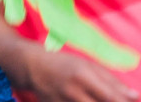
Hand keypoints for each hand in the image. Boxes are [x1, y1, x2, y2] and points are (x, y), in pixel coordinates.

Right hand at [22, 51, 138, 101]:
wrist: (32, 67)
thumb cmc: (65, 64)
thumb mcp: (89, 66)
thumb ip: (113, 83)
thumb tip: (136, 97)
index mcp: (83, 77)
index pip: (111, 98)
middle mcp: (72, 92)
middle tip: (114, 100)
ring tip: (94, 98)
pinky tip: (86, 100)